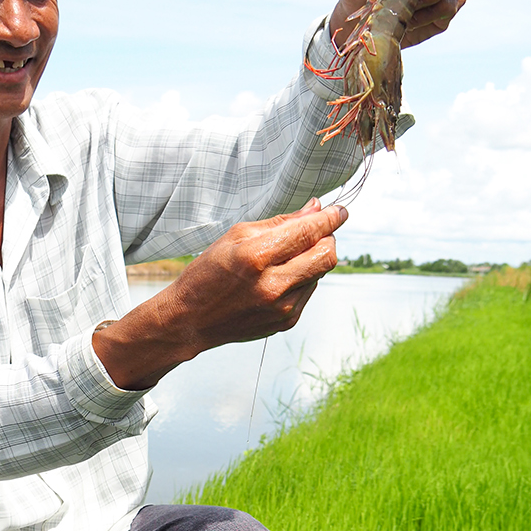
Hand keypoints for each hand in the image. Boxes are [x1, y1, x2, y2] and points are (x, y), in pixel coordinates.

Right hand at [93, 200, 345, 389]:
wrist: (190, 320)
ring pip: (320, 273)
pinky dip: (302, 279)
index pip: (309, 232)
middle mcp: (273, 285)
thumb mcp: (236, 236)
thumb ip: (280, 222)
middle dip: (327, 238)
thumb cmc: (209, 272)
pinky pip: (309, 291)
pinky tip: (278, 279)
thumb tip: (315, 208)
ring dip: (312, 259)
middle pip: (327, 255)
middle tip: (316, 232)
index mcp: (256, 257)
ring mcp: (282, 307)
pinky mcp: (286, 322)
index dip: (330, 218)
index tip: (339, 210)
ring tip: (286, 258)